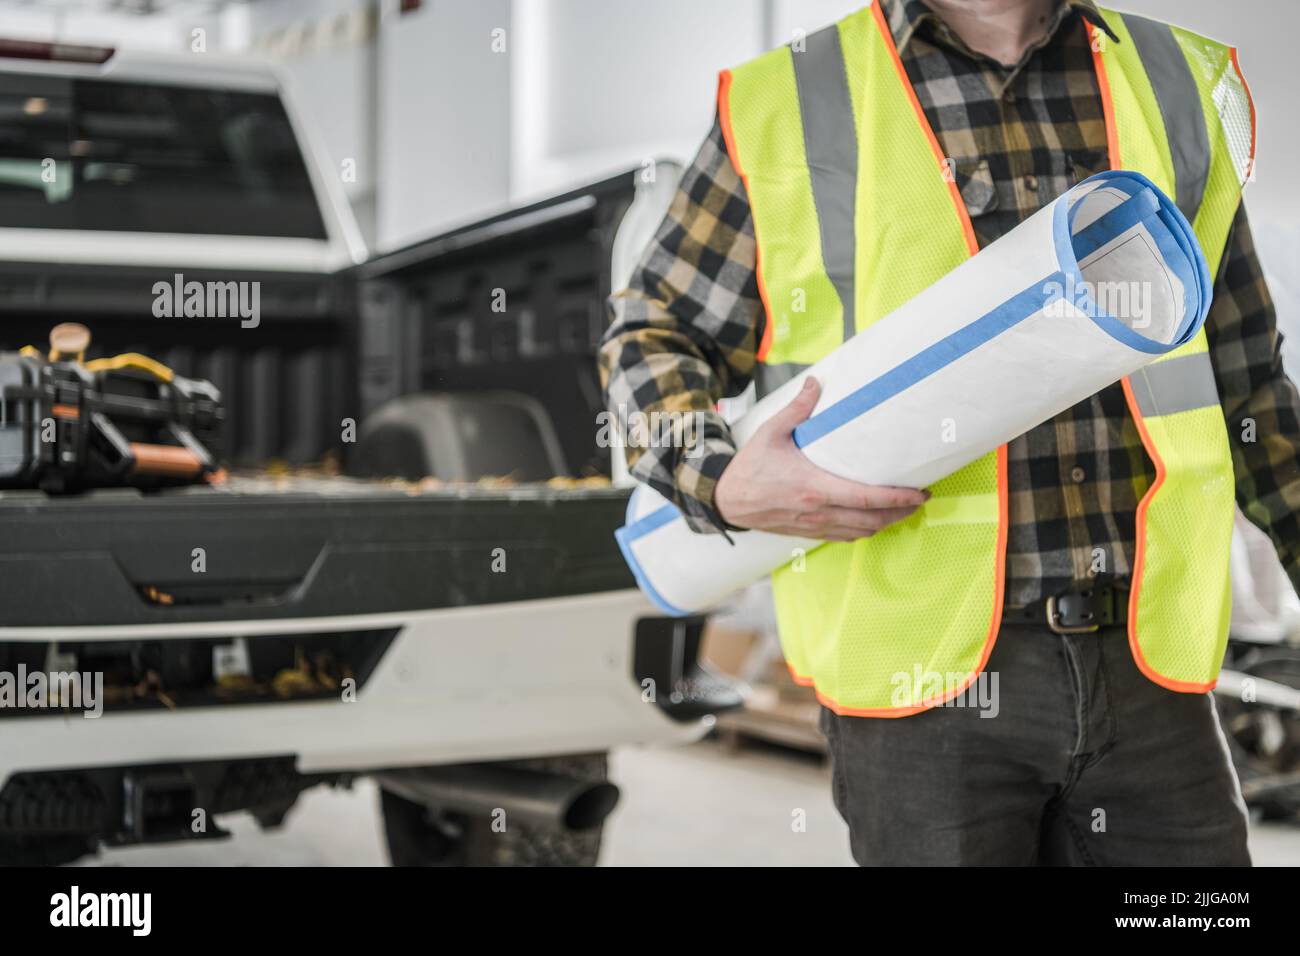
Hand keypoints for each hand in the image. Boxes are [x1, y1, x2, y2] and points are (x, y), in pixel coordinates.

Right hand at [713, 377, 928, 540]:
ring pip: (861, 531)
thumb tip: (816, 382)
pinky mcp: (807, 533)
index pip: (867, 498)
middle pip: (872, 520)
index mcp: (815, 488)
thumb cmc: (749, 468)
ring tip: (902, 511)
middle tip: (919, 500)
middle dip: (900, 512)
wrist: (726, 500)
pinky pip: (844, 537)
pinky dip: (864, 531)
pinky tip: (871, 521)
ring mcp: (814, 526)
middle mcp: (818, 512)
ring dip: (886, 523)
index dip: (898, 498)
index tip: (919, 493)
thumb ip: (798, 409)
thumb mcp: (771, 433)